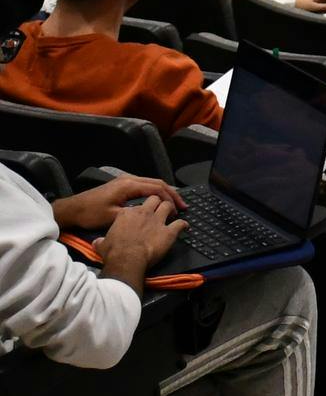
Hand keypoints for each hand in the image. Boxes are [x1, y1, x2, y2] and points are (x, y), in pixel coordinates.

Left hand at [51, 176, 185, 232]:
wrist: (72, 209)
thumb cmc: (91, 214)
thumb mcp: (113, 216)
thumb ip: (134, 213)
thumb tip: (151, 214)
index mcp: (129, 185)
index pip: (156, 188)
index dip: (170, 199)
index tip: (178, 210)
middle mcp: (129, 179)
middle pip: (157, 183)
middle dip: (172, 194)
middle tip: (183, 206)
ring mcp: (125, 181)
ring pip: (152, 183)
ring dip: (164, 193)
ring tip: (174, 205)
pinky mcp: (122, 185)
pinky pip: (145, 186)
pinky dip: (155, 192)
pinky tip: (159, 201)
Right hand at [96, 197, 187, 288]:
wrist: (126, 258)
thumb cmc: (113, 251)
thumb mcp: (102, 244)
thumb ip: (102, 240)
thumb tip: (98, 242)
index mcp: (127, 214)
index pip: (136, 205)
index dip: (140, 209)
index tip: (141, 214)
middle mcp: (143, 213)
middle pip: (154, 199)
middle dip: (158, 202)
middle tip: (160, 209)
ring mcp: (157, 221)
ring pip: (168, 206)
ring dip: (171, 208)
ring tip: (173, 213)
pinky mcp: (168, 231)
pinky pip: (180, 223)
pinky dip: (184, 224)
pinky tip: (185, 226)